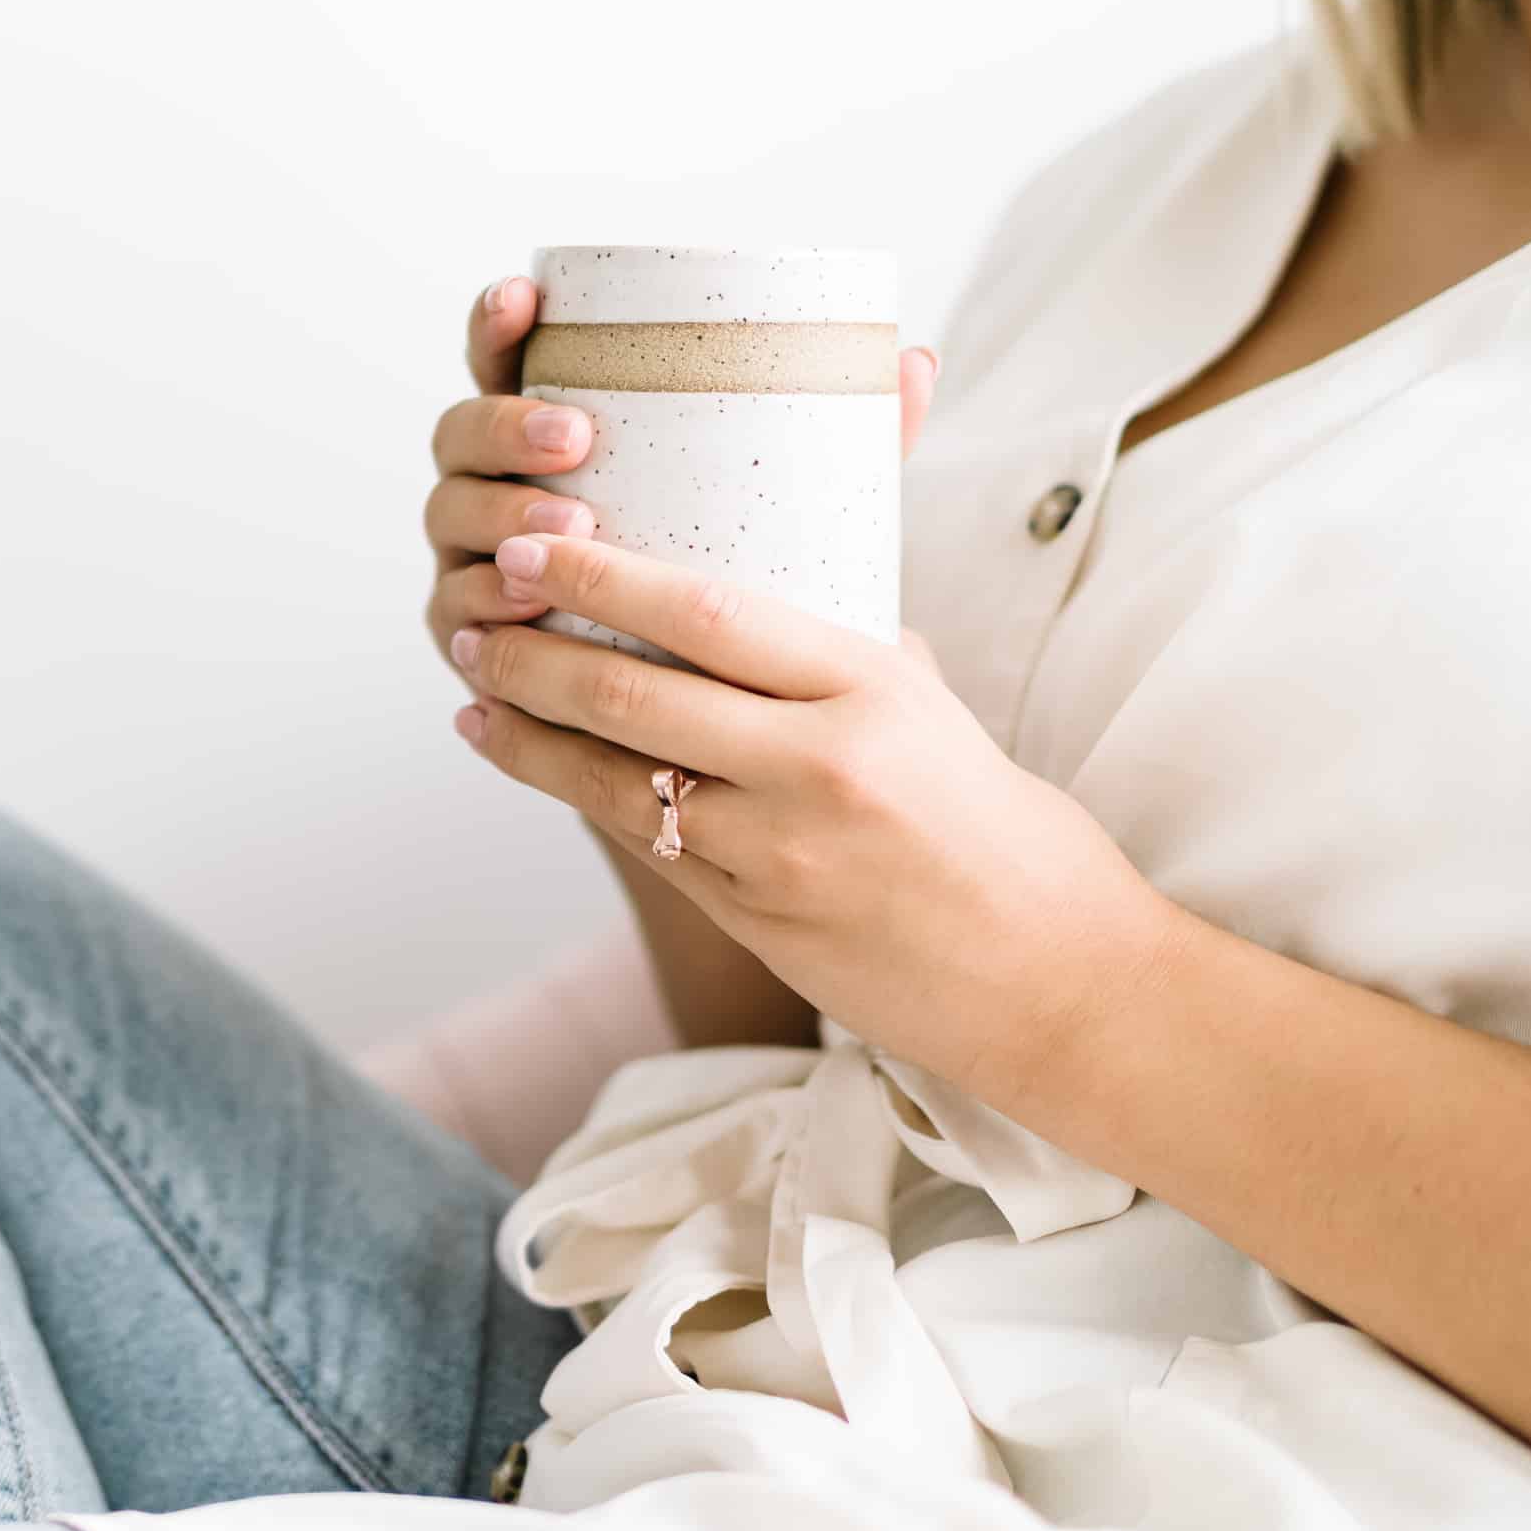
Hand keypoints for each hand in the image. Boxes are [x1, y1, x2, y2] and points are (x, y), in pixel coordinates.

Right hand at [427, 275, 941, 689]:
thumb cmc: (736, 578)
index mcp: (552, 431)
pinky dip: (482, 604)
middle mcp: (498, 485)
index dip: (498, 323)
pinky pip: (453, 611)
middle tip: (578, 439)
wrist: (712, 707)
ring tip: (570, 524)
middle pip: (461, 434)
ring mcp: (477, 558)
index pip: (504, 359)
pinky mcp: (474, 635)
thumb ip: (838, 436)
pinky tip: (520, 606)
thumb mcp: (783, 504)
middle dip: (506, 426)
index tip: (527, 298)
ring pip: (450, 516)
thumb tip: (913, 359)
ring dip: (499, 514)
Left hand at [445, 531, 1178, 1095]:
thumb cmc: (1006, 835)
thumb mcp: (940, 714)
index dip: (606, 578)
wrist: (1058, 981)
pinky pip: (647, 842)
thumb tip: (782, 590)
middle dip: (536, 652)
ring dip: (528, 730)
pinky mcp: (757, 921)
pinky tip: (518, 754)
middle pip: (637, 697)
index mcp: (873, 691)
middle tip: (473, 615)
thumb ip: (851, 655)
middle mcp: (819, 767)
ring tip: (473, 686)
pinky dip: (575, 793)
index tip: (538, 549)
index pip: (712, 615)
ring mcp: (780, 854)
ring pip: (617, 779)